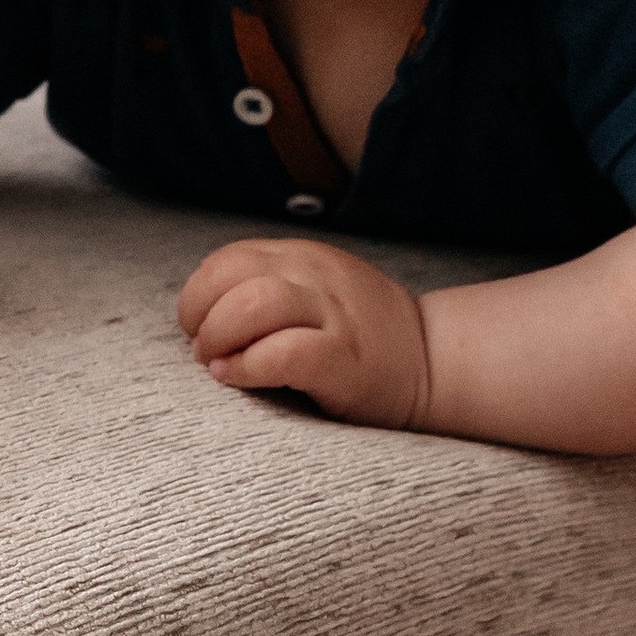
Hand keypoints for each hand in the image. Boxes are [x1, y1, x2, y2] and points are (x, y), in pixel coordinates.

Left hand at [179, 235, 431, 426]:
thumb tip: (203, 311)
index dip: (200, 293)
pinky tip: (238, 377)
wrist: (435, 363)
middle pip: (232, 275)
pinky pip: (283, 353)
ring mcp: (334, 316)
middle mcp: (317, 278)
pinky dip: (247, 366)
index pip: (230, 259)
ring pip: (254, 305)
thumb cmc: (362, 337)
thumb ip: (268, 286)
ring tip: (217, 364)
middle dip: (199, 314)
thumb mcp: (316, 290)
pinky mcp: (344, 360)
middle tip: (203, 349)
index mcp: (304, 258)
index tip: (200, 326)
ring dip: (219, 337)